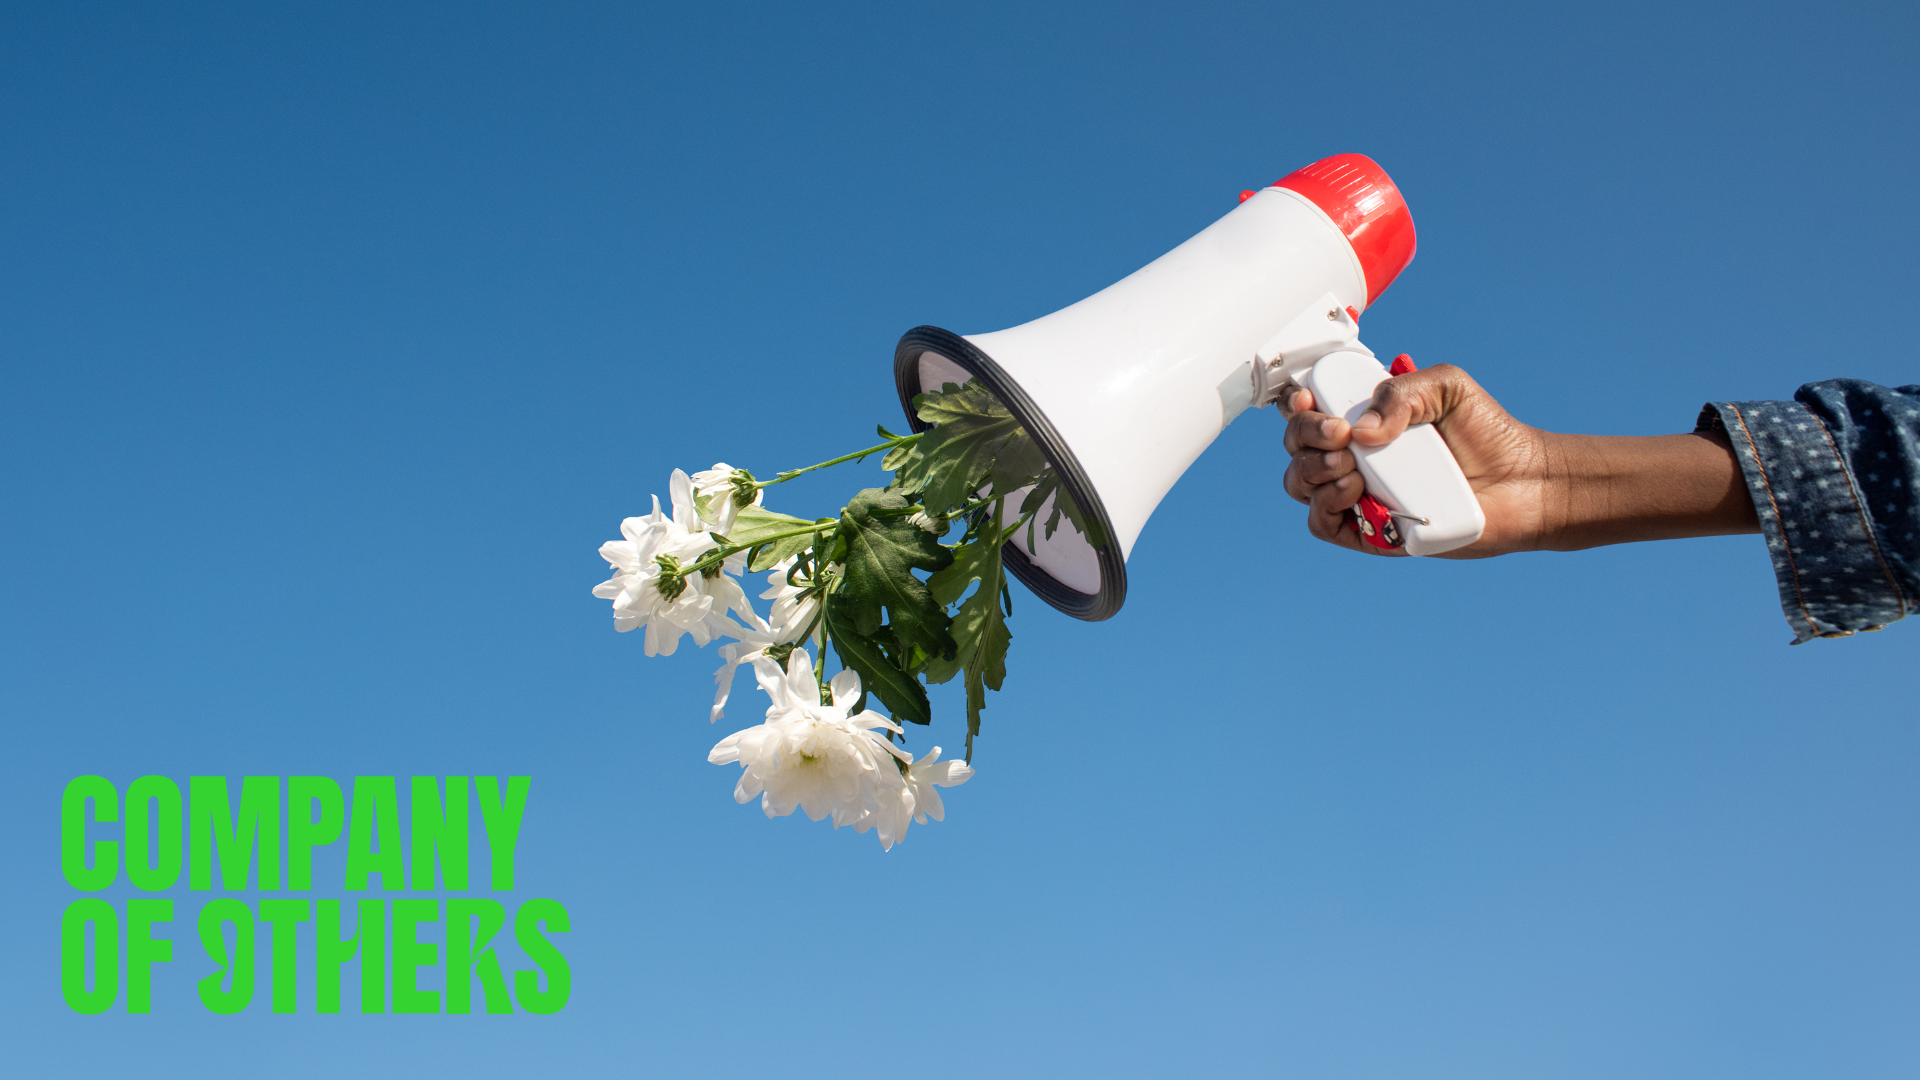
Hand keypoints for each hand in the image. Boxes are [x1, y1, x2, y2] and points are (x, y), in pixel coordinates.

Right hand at [1279, 364, 1757, 556]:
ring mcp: (1358, 494)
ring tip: (1355, 467)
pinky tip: (1355, 492)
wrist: (1524, 482)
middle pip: (1296, 446)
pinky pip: (1322, 524)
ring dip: (1315, 470)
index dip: (1296, 403)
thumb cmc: (1488, 433)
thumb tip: (1360, 430)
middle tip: (1343, 434)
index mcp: (1364, 418)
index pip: (1307, 408)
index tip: (1311, 398)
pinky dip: (1326, 506)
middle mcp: (1354, 455)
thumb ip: (1402, 392)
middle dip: (1307, 436)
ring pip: (1299, 483)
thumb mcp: (1447, 387)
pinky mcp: (1368, 531)